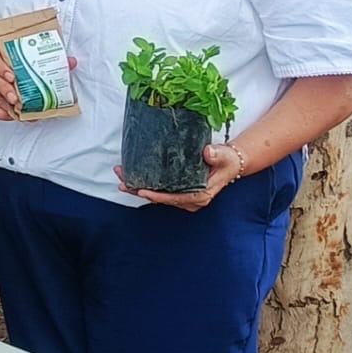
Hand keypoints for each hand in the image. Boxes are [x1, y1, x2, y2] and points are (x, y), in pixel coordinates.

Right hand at [0, 45, 77, 122]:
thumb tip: (71, 62)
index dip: (2, 69)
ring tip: (17, 108)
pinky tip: (12, 114)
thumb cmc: (4, 55)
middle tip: (16, 98)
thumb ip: (41, 55)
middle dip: (4, 89)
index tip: (12, 76)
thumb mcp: (16, 50)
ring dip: (4, 102)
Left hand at [115, 142, 243, 211]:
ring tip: (121, 179)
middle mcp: (191, 200)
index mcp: (201, 195)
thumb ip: (216, 155)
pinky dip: (146, 185)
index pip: (176, 198)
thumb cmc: (227, 160)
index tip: (142, 191)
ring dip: (139, 188)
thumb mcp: (224, 156)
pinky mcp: (179, 192)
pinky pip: (160, 191)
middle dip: (140, 191)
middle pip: (162, 199)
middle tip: (122, 182)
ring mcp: (184, 197)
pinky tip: (132, 179)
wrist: (229, 162)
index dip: (158, 196)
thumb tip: (207, 152)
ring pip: (158, 196)